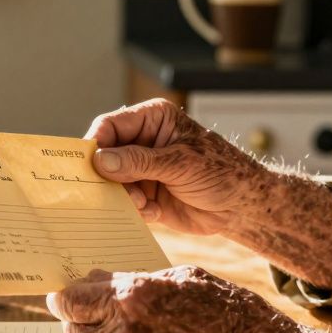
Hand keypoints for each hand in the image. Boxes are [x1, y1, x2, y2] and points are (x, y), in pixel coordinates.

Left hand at [48, 266, 331, 332]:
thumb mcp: (184, 279)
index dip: (63, 297)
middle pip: (74, 331)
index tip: (62, 297)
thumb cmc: (231, 314)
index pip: (70, 300)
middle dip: (80, 321)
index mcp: (133, 299)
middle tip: (92, 315)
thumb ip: (134, 282)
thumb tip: (94, 283)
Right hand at [86, 99, 266, 235]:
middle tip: (120, 193)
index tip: (89, 167)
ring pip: (110, 182)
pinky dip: (134, 210)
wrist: (242, 206)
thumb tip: (101, 161)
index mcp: (153, 120)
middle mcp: (142, 142)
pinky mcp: (144, 194)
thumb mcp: (182, 163)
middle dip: (109, 177)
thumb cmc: (222, 172)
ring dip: (123, 197)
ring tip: (145, 205)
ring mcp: (142, 169)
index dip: (95, 144)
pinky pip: (123, 202)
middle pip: (105, 155)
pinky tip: (156, 212)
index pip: (110, 125)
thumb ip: (140, 162)